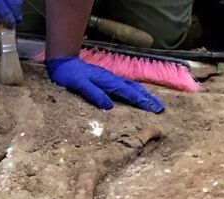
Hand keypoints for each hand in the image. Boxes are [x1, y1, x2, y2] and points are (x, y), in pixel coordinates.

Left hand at [46, 56, 163, 112]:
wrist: (63, 63)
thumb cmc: (69, 76)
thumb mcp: (78, 85)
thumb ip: (93, 93)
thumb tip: (108, 105)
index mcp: (107, 82)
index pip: (128, 93)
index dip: (141, 102)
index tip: (153, 109)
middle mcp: (112, 79)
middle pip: (134, 89)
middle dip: (148, 99)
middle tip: (160, 108)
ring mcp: (110, 78)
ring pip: (131, 86)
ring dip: (144, 94)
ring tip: (154, 102)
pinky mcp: (107, 80)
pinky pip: (126, 85)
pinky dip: (135, 91)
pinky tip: (138, 95)